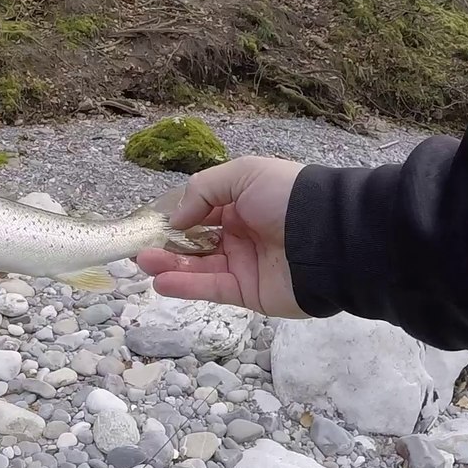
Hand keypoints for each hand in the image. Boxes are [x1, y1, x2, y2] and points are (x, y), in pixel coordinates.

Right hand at [136, 155, 309, 317]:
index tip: (151, 223)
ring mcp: (243, 265)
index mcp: (242, 204)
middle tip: (138, 248)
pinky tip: (160, 280)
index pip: (201, 212)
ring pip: (198, 267)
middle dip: (166, 244)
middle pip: (195, 242)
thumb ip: (202, 190)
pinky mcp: (247, 293)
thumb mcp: (243, 174)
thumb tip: (175, 219)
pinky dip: (184, 286)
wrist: (330, 236)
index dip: (176, 218)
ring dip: (168, 264)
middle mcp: (241, 234)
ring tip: (142, 262)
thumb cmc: (287, 197)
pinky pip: (211, 289)